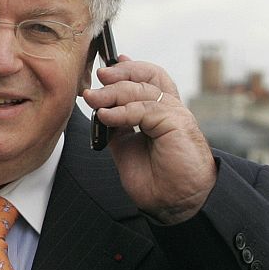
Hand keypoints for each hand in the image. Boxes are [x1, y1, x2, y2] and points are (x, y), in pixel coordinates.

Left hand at [82, 55, 215, 223]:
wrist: (175, 202)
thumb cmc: (158, 179)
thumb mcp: (127, 148)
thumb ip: (117, 128)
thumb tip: (99, 112)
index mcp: (161, 113)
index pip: (148, 79)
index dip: (129, 68)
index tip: (107, 66)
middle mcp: (170, 109)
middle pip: (149, 76)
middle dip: (121, 73)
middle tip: (98, 77)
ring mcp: (175, 115)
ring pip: (142, 90)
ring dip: (113, 92)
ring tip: (92, 98)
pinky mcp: (176, 123)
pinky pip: (144, 109)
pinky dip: (121, 111)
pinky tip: (105, 116)